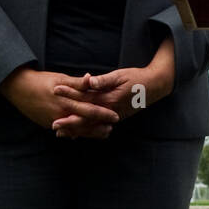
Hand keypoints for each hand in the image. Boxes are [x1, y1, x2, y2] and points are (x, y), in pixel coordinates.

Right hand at [0, 68, 119, 138]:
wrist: (19, 88)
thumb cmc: (41, 81)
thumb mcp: (61, 78)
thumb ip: (77, 83)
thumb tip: (91, 78)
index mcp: (66, 101)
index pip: (89, 110)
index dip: (103, 114)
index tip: (115, 116)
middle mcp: (60, 114)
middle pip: (84, 124)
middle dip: (98, 127)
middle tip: (111, 129)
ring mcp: (53, 121)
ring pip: (75, 130)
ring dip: (89, 132)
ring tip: (103, 133)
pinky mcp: (48, 124)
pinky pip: (65, 131)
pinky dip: (75, 132)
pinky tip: (83, 134)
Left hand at [52, 43, 172, 133]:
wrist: (155, 86)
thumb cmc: (137, 78)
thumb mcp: (120, 75)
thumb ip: (103, 80)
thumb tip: (88, 80)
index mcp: (110, 99)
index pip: (85, 98)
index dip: (69, 94)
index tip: (55, 90)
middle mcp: (110, 111)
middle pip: (86, 118)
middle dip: (69, 122)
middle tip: (53, 124)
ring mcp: (114, 117)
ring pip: (92, 126)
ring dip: (76, 130)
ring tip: (62, 133)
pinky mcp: (116, 118)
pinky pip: (99, 127)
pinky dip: (87, 131)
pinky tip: (79, 133)